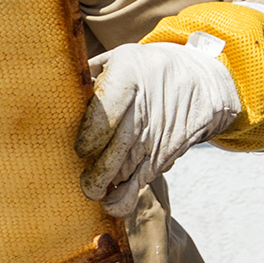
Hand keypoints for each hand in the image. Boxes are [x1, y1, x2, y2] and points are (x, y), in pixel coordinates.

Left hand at [76, 36, 241, 218]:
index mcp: (128, 76)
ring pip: (130, 167)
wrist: (205, 81)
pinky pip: (146, 176)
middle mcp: (145, 106)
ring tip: (96, 195)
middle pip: (117, 148)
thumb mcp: (122, 58)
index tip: (81, 151)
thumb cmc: (150, 70)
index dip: (90, 138)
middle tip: (86, 186)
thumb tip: (58, 90)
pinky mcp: (170, 150)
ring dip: (111, 187)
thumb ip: (91, 73)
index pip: (104, 115)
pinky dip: (129, 193)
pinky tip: (115, 204)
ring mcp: (159, 131)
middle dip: (98, 173)